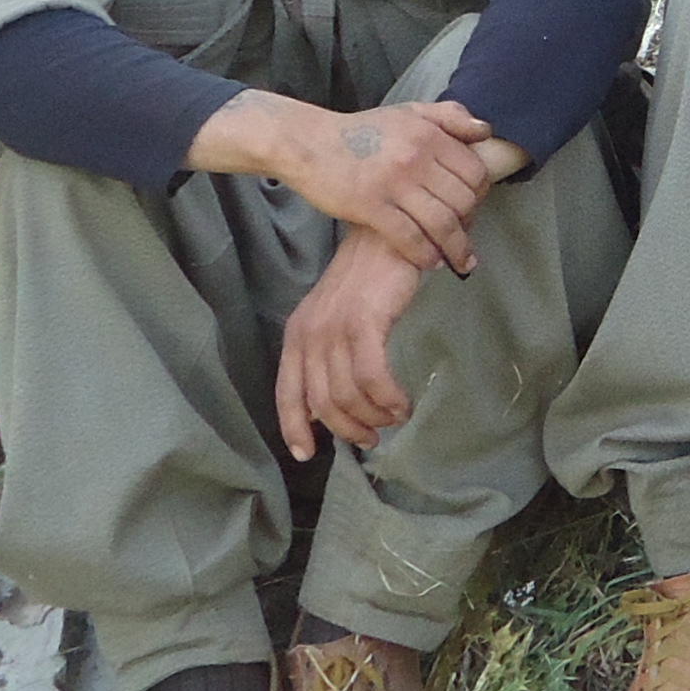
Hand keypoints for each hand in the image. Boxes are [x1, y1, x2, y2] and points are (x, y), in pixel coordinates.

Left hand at [276, 226, 426, 458]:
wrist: (391, 236)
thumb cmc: (371, 279)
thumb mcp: (338, 318)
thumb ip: (328, 357)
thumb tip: (324, 405)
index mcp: (297, 334)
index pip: (287, 393)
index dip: (293, 428)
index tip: (307, 454)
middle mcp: (309, 333)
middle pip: (322, 402)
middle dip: (348, 429)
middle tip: (373, 438)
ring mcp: (334, 328)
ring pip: (347, 394)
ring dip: (373, 416)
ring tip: (395, 417)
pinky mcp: (364, 322)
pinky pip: (372, 378)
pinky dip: (388, 398)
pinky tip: (402, 403)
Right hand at [280, 97, 496, 272]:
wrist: (308, 141)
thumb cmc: (359, 130)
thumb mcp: (407, 112)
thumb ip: (449, 117)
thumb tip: (485, 131)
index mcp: (429, 135)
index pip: (474, 172)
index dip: (480, 195)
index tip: (474, 209)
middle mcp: (416, 158)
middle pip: (463, 200)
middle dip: (470, 224)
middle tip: (465, 238)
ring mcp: (393, 183)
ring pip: (442, 223)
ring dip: (455, 248)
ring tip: (458, 262)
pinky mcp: (370, 206)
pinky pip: (409, 237)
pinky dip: (425, 254)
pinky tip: (430, 263)